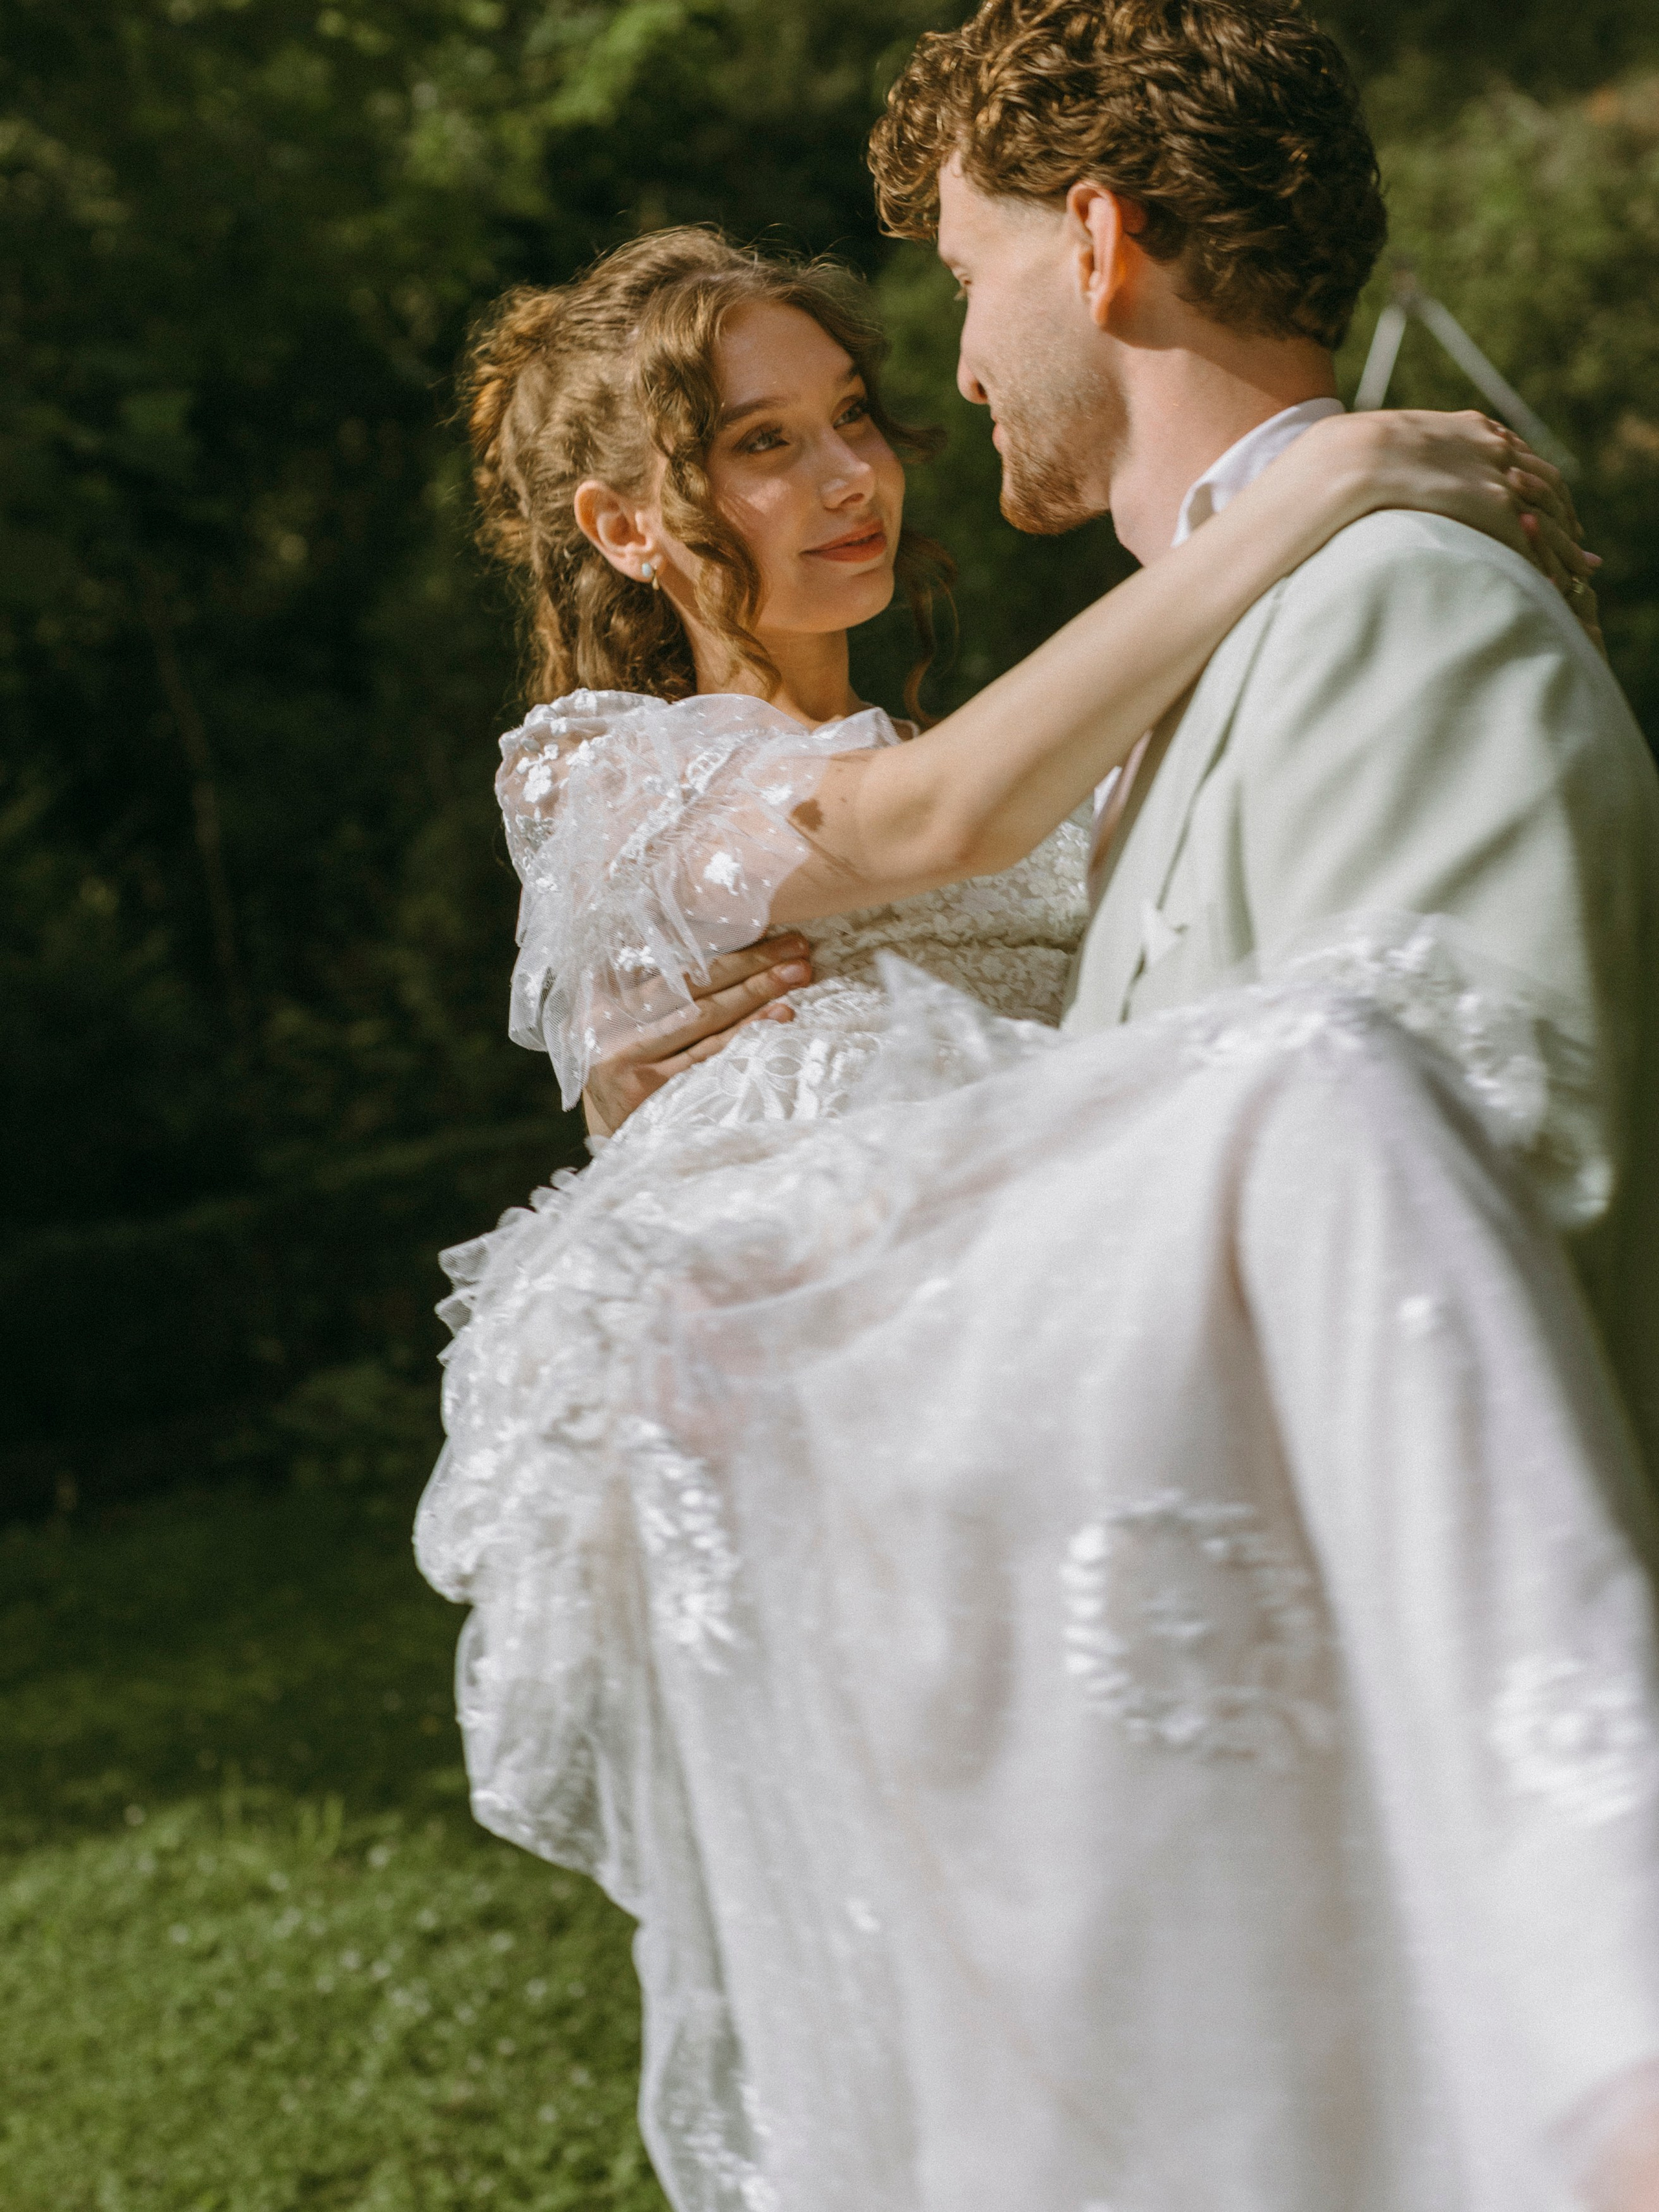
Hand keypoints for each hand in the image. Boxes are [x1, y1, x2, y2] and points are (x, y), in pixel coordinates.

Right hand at [581, 936, 813, 1138]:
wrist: (604, 1132)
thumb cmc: (623, 1061)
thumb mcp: (616, 1015)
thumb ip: (642, 974)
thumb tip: (695, 928)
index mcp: (602, 988)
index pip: (668, 955)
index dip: (720, 938)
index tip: (762, 921)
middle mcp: (609, 1016)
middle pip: (692, 981)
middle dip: (750, 961)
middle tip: (797, 947)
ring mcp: (626, 1052)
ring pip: (705, 1015)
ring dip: (756, 993)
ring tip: (797, 975)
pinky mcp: (645, 1087)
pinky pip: (707, 1054)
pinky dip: (745, 1033)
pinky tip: (778, 1017)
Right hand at [1301, 408, 1603, 641]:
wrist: (1334, 462)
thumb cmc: (1330, 469)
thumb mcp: (1375, 453)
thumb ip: (1398, 465)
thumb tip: (1385, 483)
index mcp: (1462, 428)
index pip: (1518, 458)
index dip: (1538, 490)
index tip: (1550, 517)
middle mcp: (1486, 444)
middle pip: (1544, 484)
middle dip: (1563, 522)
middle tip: (1581, 559)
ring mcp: (1489, 471)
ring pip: (1541, 513)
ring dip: (1558, 551)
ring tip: (1572, 584)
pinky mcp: (1487, 501)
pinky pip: (1527, 535)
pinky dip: (1541, 563)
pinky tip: (1546, 590)